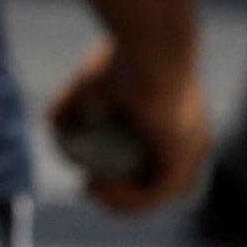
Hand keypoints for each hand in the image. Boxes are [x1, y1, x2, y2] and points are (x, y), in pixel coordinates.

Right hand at [47, 40, 207, 213]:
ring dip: (121, 201)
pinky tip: (100, 190)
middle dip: (122, 195)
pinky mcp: (182, 157)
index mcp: (181, 128)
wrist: (151, 45)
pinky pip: (156, 194)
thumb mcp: (89, 82)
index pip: (159, 169)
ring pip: (156, 196)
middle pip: (157, 186)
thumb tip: (52, 124)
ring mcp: (191, 152)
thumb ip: (70, 102)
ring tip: (91, 189)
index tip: (91, 177)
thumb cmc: (124, 55)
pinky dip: (127, 199)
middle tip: (89, 186)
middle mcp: (194, 143)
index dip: (127, 183)